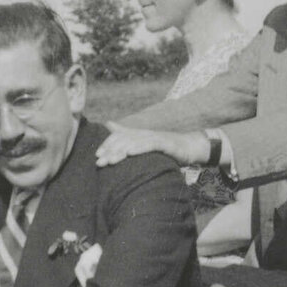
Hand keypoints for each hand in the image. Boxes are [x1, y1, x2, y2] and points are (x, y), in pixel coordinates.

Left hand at [94, 125, 209, 167]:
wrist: (189, 147)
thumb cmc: (166, 148)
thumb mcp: (145, 144)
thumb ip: (127, 134)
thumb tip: (109, 124)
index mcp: (138, 135)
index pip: (118, 136)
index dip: (107, 145)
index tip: (97, 156)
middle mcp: (144, 134)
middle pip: (123, 140)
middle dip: (110, 151)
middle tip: (99, 163)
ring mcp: (154, 138)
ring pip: (134, 143)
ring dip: (121, 152)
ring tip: (111, 161)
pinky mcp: (165, 143)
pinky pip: (150, 145)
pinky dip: (140, 148)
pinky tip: (131, 153)